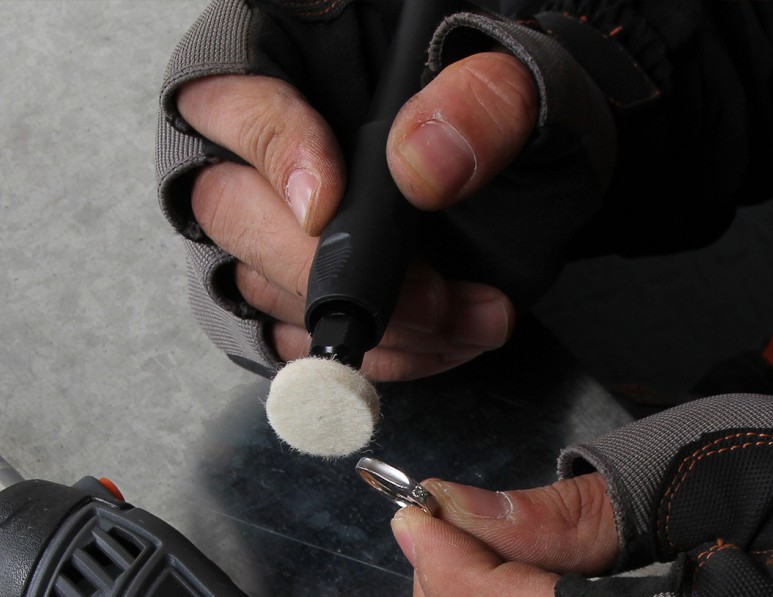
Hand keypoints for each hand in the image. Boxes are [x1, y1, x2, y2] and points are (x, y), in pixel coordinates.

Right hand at [175, 53, 535, 379]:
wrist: (539, 172)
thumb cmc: (511, 119)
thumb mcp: (519, 82)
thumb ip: (479, 103)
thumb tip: (420, 165)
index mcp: (290, 63)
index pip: (234, 98)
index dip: (273, 153)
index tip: (326, 206)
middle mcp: (264, 148)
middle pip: (232, 211)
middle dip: (330, 273)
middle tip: (429, 296)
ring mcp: (275, 226)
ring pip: (267, 288)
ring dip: (374, 328)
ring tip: (467, 321)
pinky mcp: (301, 293)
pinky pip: (304, 343)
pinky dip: (379, 358)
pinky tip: (443, 345)